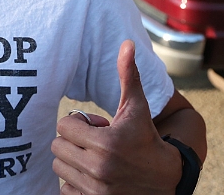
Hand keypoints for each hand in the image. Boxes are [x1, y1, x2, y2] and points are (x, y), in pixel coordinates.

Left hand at [51, 40, 182, 193]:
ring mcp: (96, 190)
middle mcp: (100, 169)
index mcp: (107, 144)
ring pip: (59, 167)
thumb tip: (127, 43)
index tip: (96, 127)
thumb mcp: (136, 107)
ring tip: (95, 159)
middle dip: (73, 141)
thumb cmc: (145, 138)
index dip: (78, 123)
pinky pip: (64, 189)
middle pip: (58, 146)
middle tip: (94, 143)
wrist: (166, 180)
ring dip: (73, 161)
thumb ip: (128, 75)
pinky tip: (93, 177)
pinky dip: (74, 182)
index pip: (64, 125)